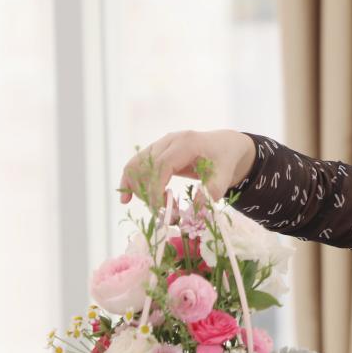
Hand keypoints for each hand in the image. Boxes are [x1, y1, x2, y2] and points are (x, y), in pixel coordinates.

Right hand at [118, 130, 255, 206]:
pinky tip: (126, 199)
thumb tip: (194, 212)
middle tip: (166, 210)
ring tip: (159, 205)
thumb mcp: (224, 177)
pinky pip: (136, 164)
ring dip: (140, 189)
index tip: (159, 209)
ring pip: (136, 166)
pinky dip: (129, 181)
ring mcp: (160, 143)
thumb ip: (211, 192)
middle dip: (149, 192)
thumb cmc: (224, 161)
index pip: (161, 166)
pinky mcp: (155, 150)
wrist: (225, 145)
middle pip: (145, 167)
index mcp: (187, 143)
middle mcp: (170, 140)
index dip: (155, 188)